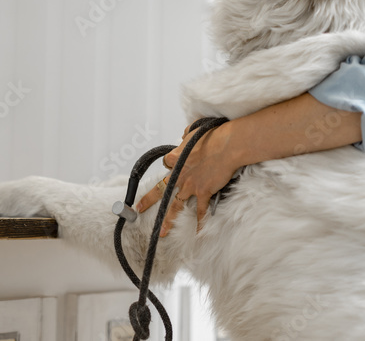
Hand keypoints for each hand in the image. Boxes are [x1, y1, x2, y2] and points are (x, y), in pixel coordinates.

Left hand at [135, 121, 237, 235]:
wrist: (226, 147)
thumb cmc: (211, 136)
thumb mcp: (192, 131)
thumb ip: (186, 135)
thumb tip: (184, 135)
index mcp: (175, 159)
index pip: (167, 164)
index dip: (171, 164)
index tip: (175, 164)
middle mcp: (179, 174)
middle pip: (160, 189)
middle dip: (148, 200)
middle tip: (138, 209)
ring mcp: (190, 186)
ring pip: (175, 206)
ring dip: (168, 220)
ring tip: (161, 232)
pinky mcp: (203, 192)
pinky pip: (200, 212)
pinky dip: (200, 223)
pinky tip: (197, 233)